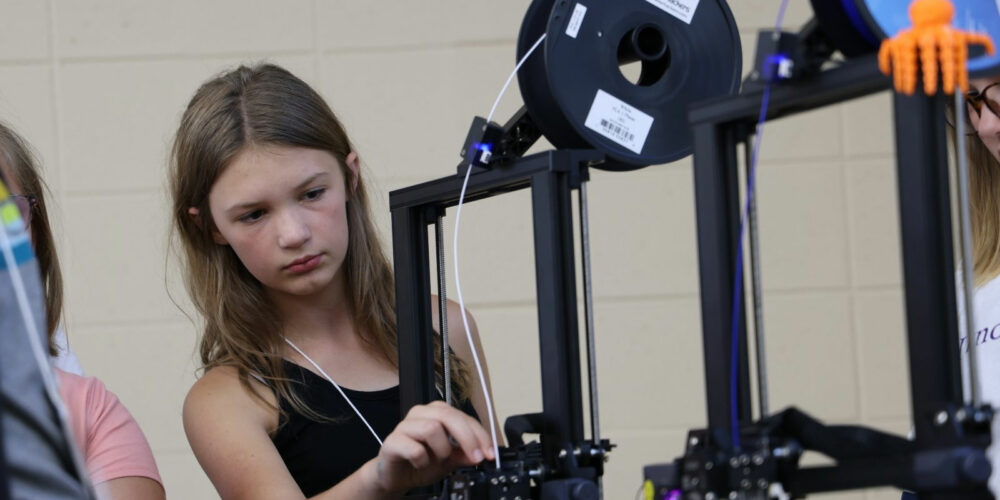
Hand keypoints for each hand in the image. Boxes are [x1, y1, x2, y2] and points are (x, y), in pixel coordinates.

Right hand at [369, 401, 495, 494]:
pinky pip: (414, 448)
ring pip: (432, 428)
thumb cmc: (421, 462)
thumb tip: (483, 454)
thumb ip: (465, 454)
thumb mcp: (450, 460)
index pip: (463, 416)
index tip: (489, 453)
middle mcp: (421, 414)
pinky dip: (423, 461)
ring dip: (441, 449)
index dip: (479, 435)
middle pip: (448, 416)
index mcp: (437, 413)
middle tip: (476, 457)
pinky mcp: (392, 442)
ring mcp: (404, 426)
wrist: (396, 477)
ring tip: (437, 460)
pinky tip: (420, 464)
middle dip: (467, 438)